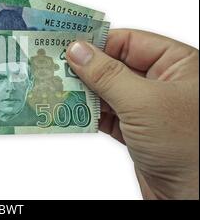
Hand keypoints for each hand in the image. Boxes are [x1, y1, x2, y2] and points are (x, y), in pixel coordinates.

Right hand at [67, 29, 198, 199]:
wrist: (194, 197)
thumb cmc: (187, 145)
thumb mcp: (143, 102)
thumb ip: (107, 74)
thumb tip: (77, 50)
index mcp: (178, 65)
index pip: (130, 42)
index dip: (98, 43)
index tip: (67, 45)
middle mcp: (163, 83)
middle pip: (115, 66)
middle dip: (86, 69)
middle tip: (54, 67)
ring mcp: (149, 108)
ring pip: (108, 91)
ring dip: (83, 93)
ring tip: (55, 88)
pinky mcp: (136, 131)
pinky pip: (107, 114)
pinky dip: (88, 114)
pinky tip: (69, 111)